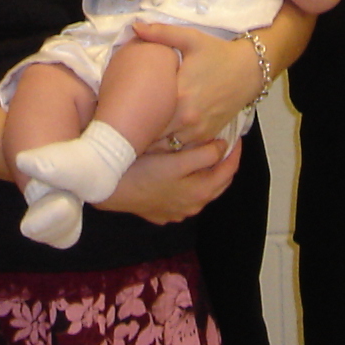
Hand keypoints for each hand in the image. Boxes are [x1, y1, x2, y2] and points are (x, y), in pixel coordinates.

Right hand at [96, 137, 238, 224]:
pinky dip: (193, 183)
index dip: (235, 150)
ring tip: (206, 152)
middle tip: (225, 140)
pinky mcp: (163, 212)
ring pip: (203, 190)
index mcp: (200, 192)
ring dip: (209, 173)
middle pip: (219, 182)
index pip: (229, 169)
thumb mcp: (175, 161)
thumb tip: (222, 146)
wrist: (108, 191)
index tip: (235, 132)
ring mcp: (177, 211)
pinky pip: (187, 197)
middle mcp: (193, 206)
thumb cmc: (142, 172)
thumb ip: (203, 155)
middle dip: (225, 162)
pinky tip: (183, 172)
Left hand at [133, 22, 262, 148]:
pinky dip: (171, 142)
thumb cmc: (218, 53)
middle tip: (125, 123)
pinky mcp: (207, 135)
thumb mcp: (190, 38)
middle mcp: (188, 118)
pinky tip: (161, 132)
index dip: (130, 115)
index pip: (145, 115)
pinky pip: (182, 146)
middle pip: (153, 134)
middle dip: (139, 130)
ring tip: (141, 129)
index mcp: (179, 95)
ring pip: (167, 145)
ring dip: (154, 139)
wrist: (250, 69)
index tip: (120, 110)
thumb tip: (134, 26)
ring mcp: (198, 130)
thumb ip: (160, 33)